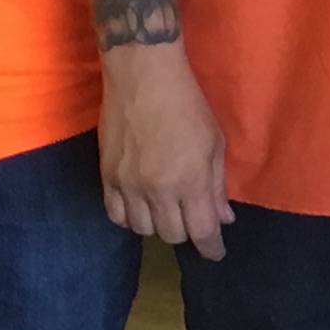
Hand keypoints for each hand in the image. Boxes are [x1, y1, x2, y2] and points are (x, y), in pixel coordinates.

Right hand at [97, 51, 231, 256]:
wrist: (142, 76)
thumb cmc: (187, 105)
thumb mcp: (215, 143)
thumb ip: (217, 186)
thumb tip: (222, 219)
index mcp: (190, 181)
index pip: (201, 232)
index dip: (211, 248)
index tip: (215, 252)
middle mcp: (158, 190)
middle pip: (172, 235)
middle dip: (186, 232)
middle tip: (190, 218)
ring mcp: (129, 185)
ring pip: (143, 229)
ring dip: (157, 225)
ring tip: (164, 209)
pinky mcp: (107, 176)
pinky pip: (116, 215)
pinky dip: (130, 217)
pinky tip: (139, 206)